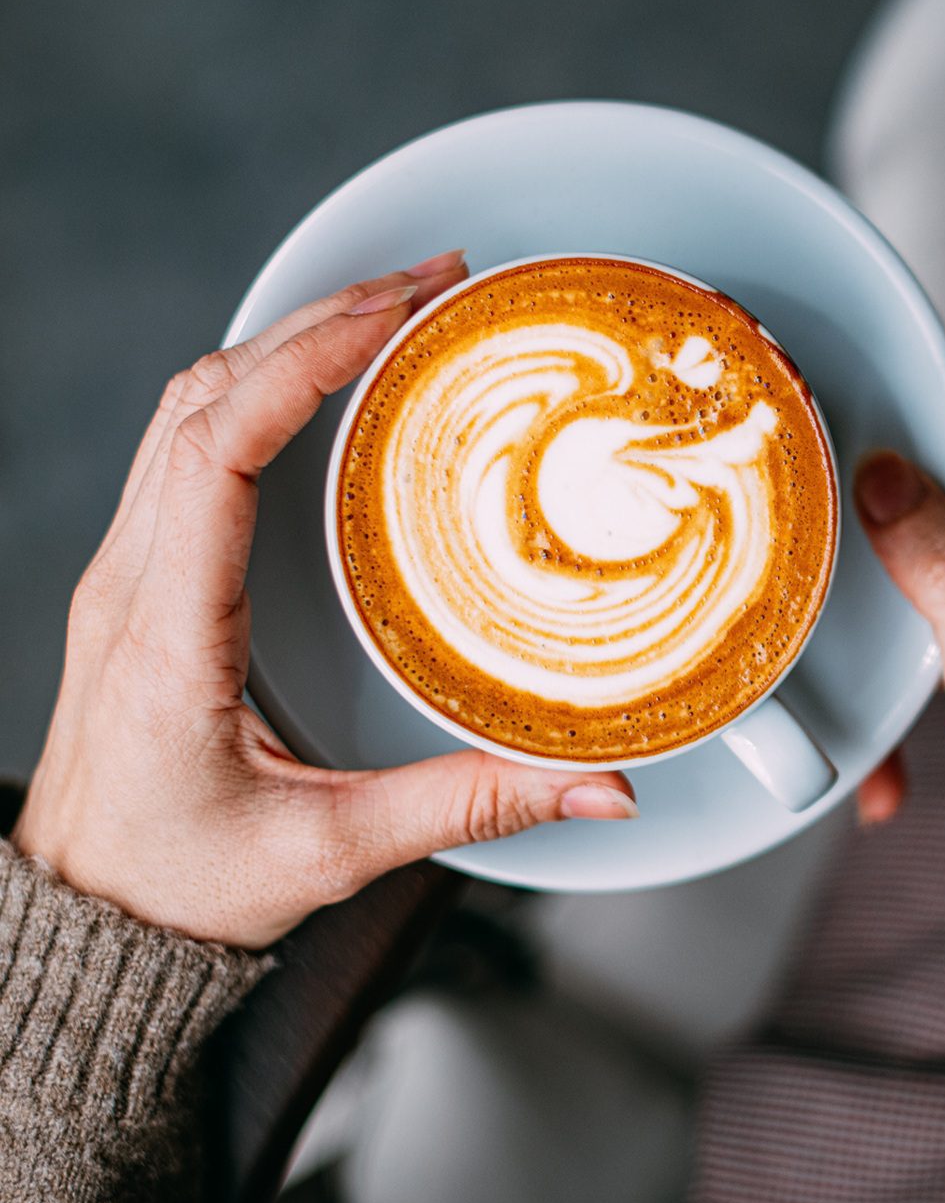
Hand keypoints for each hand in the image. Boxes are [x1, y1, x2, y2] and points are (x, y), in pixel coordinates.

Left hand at [11, 251, 635, 948]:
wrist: (88, 918)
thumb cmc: (181, 887)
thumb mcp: (331, 851)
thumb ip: (469, 806)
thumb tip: (599, 787)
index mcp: (166, 634)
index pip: (217, 449)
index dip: (303, 363)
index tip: (392, 314)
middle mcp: (130, 582)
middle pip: (204, 397)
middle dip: (318, 321)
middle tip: (430, 284)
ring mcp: (124, 572)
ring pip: (186, 407)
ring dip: (283, 341)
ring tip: (388, 308)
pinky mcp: (139, 578)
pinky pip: (184, 445)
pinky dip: (254, 388)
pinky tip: (321, 380)